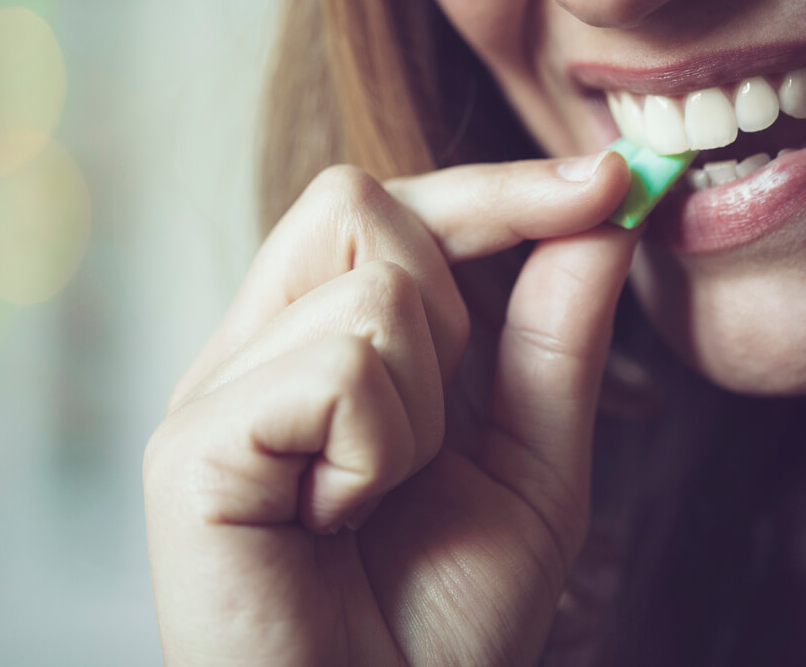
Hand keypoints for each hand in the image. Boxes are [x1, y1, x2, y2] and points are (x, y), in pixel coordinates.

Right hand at [144, 151, 638, 665]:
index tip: (614, 184)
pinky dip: (382, 449)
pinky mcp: (191, 447)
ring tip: (380, 498)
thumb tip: (607, 212)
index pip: (394, 203)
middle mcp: (253, 349)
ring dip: (426, 403)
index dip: (501, 188)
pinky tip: (340, 520)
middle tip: (436, 433)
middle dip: (454, 305)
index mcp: (318, 342)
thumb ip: (558, 335)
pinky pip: (341, 369)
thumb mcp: (533, 464)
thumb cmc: (440, 625)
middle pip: (362, 202)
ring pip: (370, 281)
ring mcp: (212, 392)